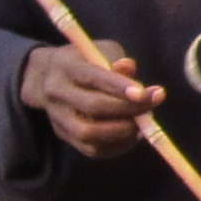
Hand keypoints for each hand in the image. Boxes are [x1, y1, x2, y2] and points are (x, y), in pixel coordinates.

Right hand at [21, 43, 157, 158]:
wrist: (47, 77)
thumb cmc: (84, 60)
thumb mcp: (99, 50)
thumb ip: (115, 59)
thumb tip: (129, 69)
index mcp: (65, 66)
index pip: (92, 77)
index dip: (120, 87)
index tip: (147, 93)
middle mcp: (57, 92)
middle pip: (92, 107)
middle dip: (129, 109)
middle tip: (153, 103)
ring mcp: (57, 117)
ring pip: (89, 134)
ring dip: (123, 131)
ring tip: (142, 122)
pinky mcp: (63, 135)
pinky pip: (92, 150)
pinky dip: (118, 146)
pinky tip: (133, 134)